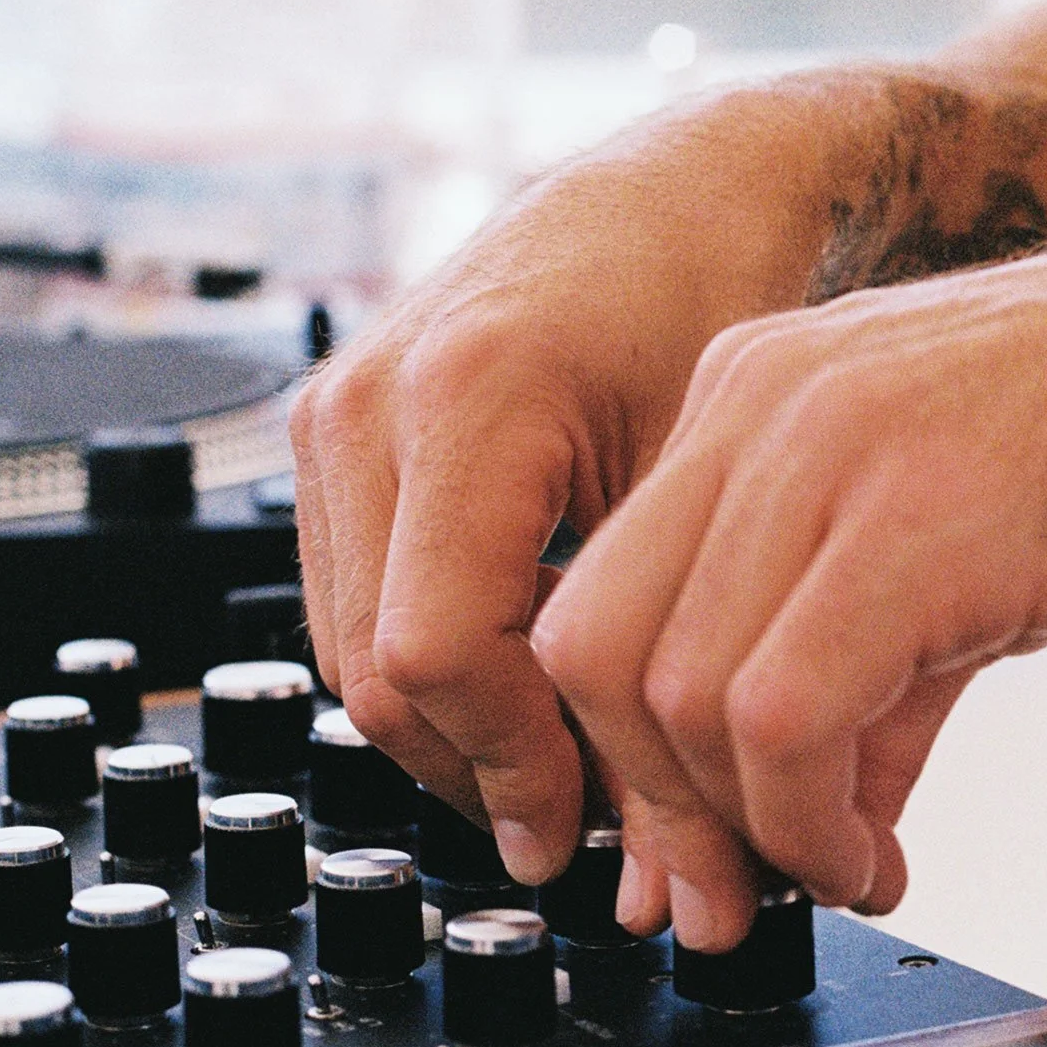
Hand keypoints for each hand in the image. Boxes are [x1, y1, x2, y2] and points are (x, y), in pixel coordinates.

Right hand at [288, 131, 827, 886]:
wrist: (674, 197)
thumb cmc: (715, 304)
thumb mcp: (703, 488)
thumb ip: (658, 660)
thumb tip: (655, 849)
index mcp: (469, 397)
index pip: (439, 652)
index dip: (511, 767)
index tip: (582, 832)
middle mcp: (371, 400)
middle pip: (375, 670)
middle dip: (476, 771)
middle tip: (577, 830)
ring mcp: (333, 411)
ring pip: (344, 650)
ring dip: (449, 732)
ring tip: (560, 770)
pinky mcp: (332, 430)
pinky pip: (350, 597)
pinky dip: (432, 666)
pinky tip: (526, 685)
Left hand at [535, 211, 1046, 949]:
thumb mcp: (957, 548)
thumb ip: (859, 677)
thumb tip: (805, 819)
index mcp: (755, 393)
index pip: (598, 600)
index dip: (624, 761)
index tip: (686, 854)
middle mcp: (769, 404)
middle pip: (604, 654)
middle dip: (660, 815)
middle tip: (732, 903)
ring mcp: (839, 452)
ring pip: (686, 696)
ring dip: (748, 836)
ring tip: (836, 874)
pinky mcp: (928, 522)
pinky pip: (786, 717)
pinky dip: (810, 826)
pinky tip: (874, 858)